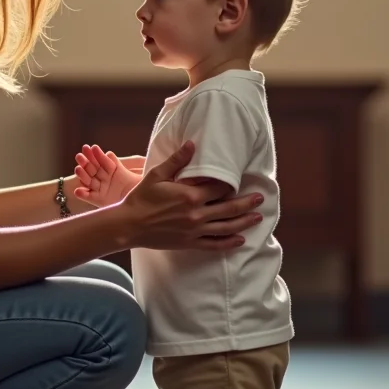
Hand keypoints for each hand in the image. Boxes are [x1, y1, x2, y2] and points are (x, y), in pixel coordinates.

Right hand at [73, 144, 140, 207]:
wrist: (139, 206)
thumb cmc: (138, 189)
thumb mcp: (137, 176)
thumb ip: (132, 163)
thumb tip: (110, 153)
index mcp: (113, 170)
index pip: (104, 161)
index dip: (99, 155)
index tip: (93, 147)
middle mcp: (105, 178)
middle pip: (93, 169)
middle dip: (86, 161)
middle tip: (79, 155)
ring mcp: (100, 189)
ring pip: (89, 181)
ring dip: (82, 175)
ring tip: (78, 169)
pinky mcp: (98, 200)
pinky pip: (88, 196)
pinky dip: (82, 194)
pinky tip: (78, 191)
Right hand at [118, 141, 263, 251]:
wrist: (128, 225)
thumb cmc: (141, 198)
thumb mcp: (157, 175)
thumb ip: (177, 160)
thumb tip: (192, 144)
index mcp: (190, 195)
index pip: (219, 188)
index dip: (231, 184)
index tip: (240, 181)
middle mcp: (196, 214)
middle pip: (228, 208)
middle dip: (246, 203)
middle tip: (260, 199)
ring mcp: (194, 230)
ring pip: (226, 227)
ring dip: (244, 222)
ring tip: (257, 218)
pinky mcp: (189, 243)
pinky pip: (214, 244)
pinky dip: (229, 243)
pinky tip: (240, 240)